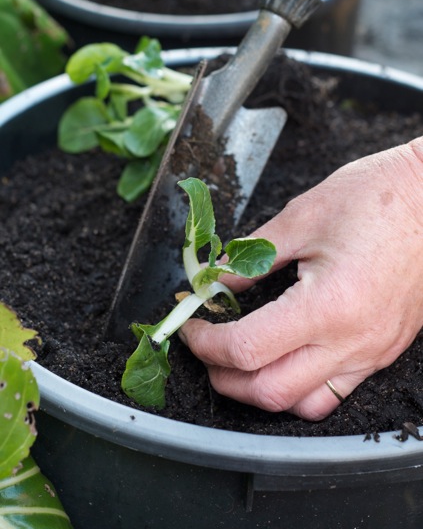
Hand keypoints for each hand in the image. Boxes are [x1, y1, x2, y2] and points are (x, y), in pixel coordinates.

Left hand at [180, 139, 422, 419]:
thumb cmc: (378, 197)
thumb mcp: (302, 216)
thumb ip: (251, 255)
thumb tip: (216, 280)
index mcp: (328, 305)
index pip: (246, 348)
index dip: (205, 341)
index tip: (191, 323)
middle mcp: (351, 341)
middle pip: (268, 392)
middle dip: (222, 375)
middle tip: (205, 345)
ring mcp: (370, 352)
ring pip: (302, 404)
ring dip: (258, 391)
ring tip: (238, 361)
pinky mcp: (381, 351)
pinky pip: (333, 394)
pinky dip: (297, 389)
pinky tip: (283, 361)